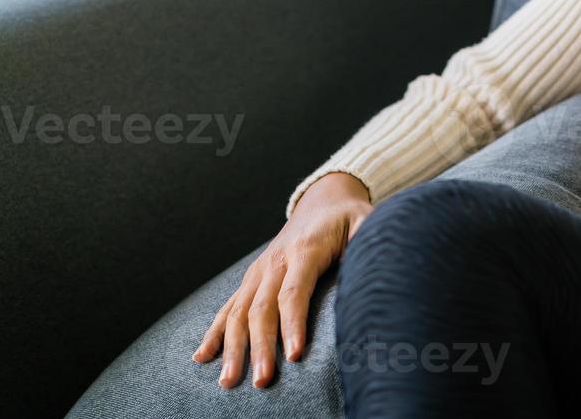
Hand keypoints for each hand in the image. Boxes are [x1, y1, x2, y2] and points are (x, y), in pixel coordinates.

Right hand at [193, 171, 372, 387]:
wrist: (324, 199)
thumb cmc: (350, 218)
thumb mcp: (366, 222)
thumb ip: (371, 241)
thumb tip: (379, 266)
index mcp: (305, 249)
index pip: (294, 291)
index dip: (292, 324)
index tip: (294, 355)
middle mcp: (275, 261)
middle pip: (262, 308)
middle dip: (260, 347)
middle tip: (261, 381)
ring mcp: (259, 270)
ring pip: (238, 311)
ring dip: (232, 347)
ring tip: (228, 381)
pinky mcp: (252, 278)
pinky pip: (227, 307)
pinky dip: (213, 332)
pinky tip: (202, 357)